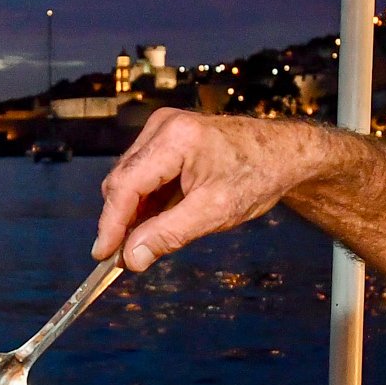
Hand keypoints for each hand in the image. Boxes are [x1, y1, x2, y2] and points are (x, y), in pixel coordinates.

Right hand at [93, 110, 326, 270]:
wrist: (283, 153)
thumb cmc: (256, 176)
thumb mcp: (215, 212)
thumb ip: (170, 234)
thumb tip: (132, 258)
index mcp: (176, 138)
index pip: (126, 184)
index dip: (110, 223)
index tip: (103, 254)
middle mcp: (163, 126)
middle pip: (122, 181)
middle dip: (121, 220)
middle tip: (126, 258)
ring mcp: (163, 128)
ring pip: (129, 179)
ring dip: (133, 212)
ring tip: (147, 241)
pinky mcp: (167, 136)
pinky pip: (143, 173)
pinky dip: (145, 201)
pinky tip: (157, 221)